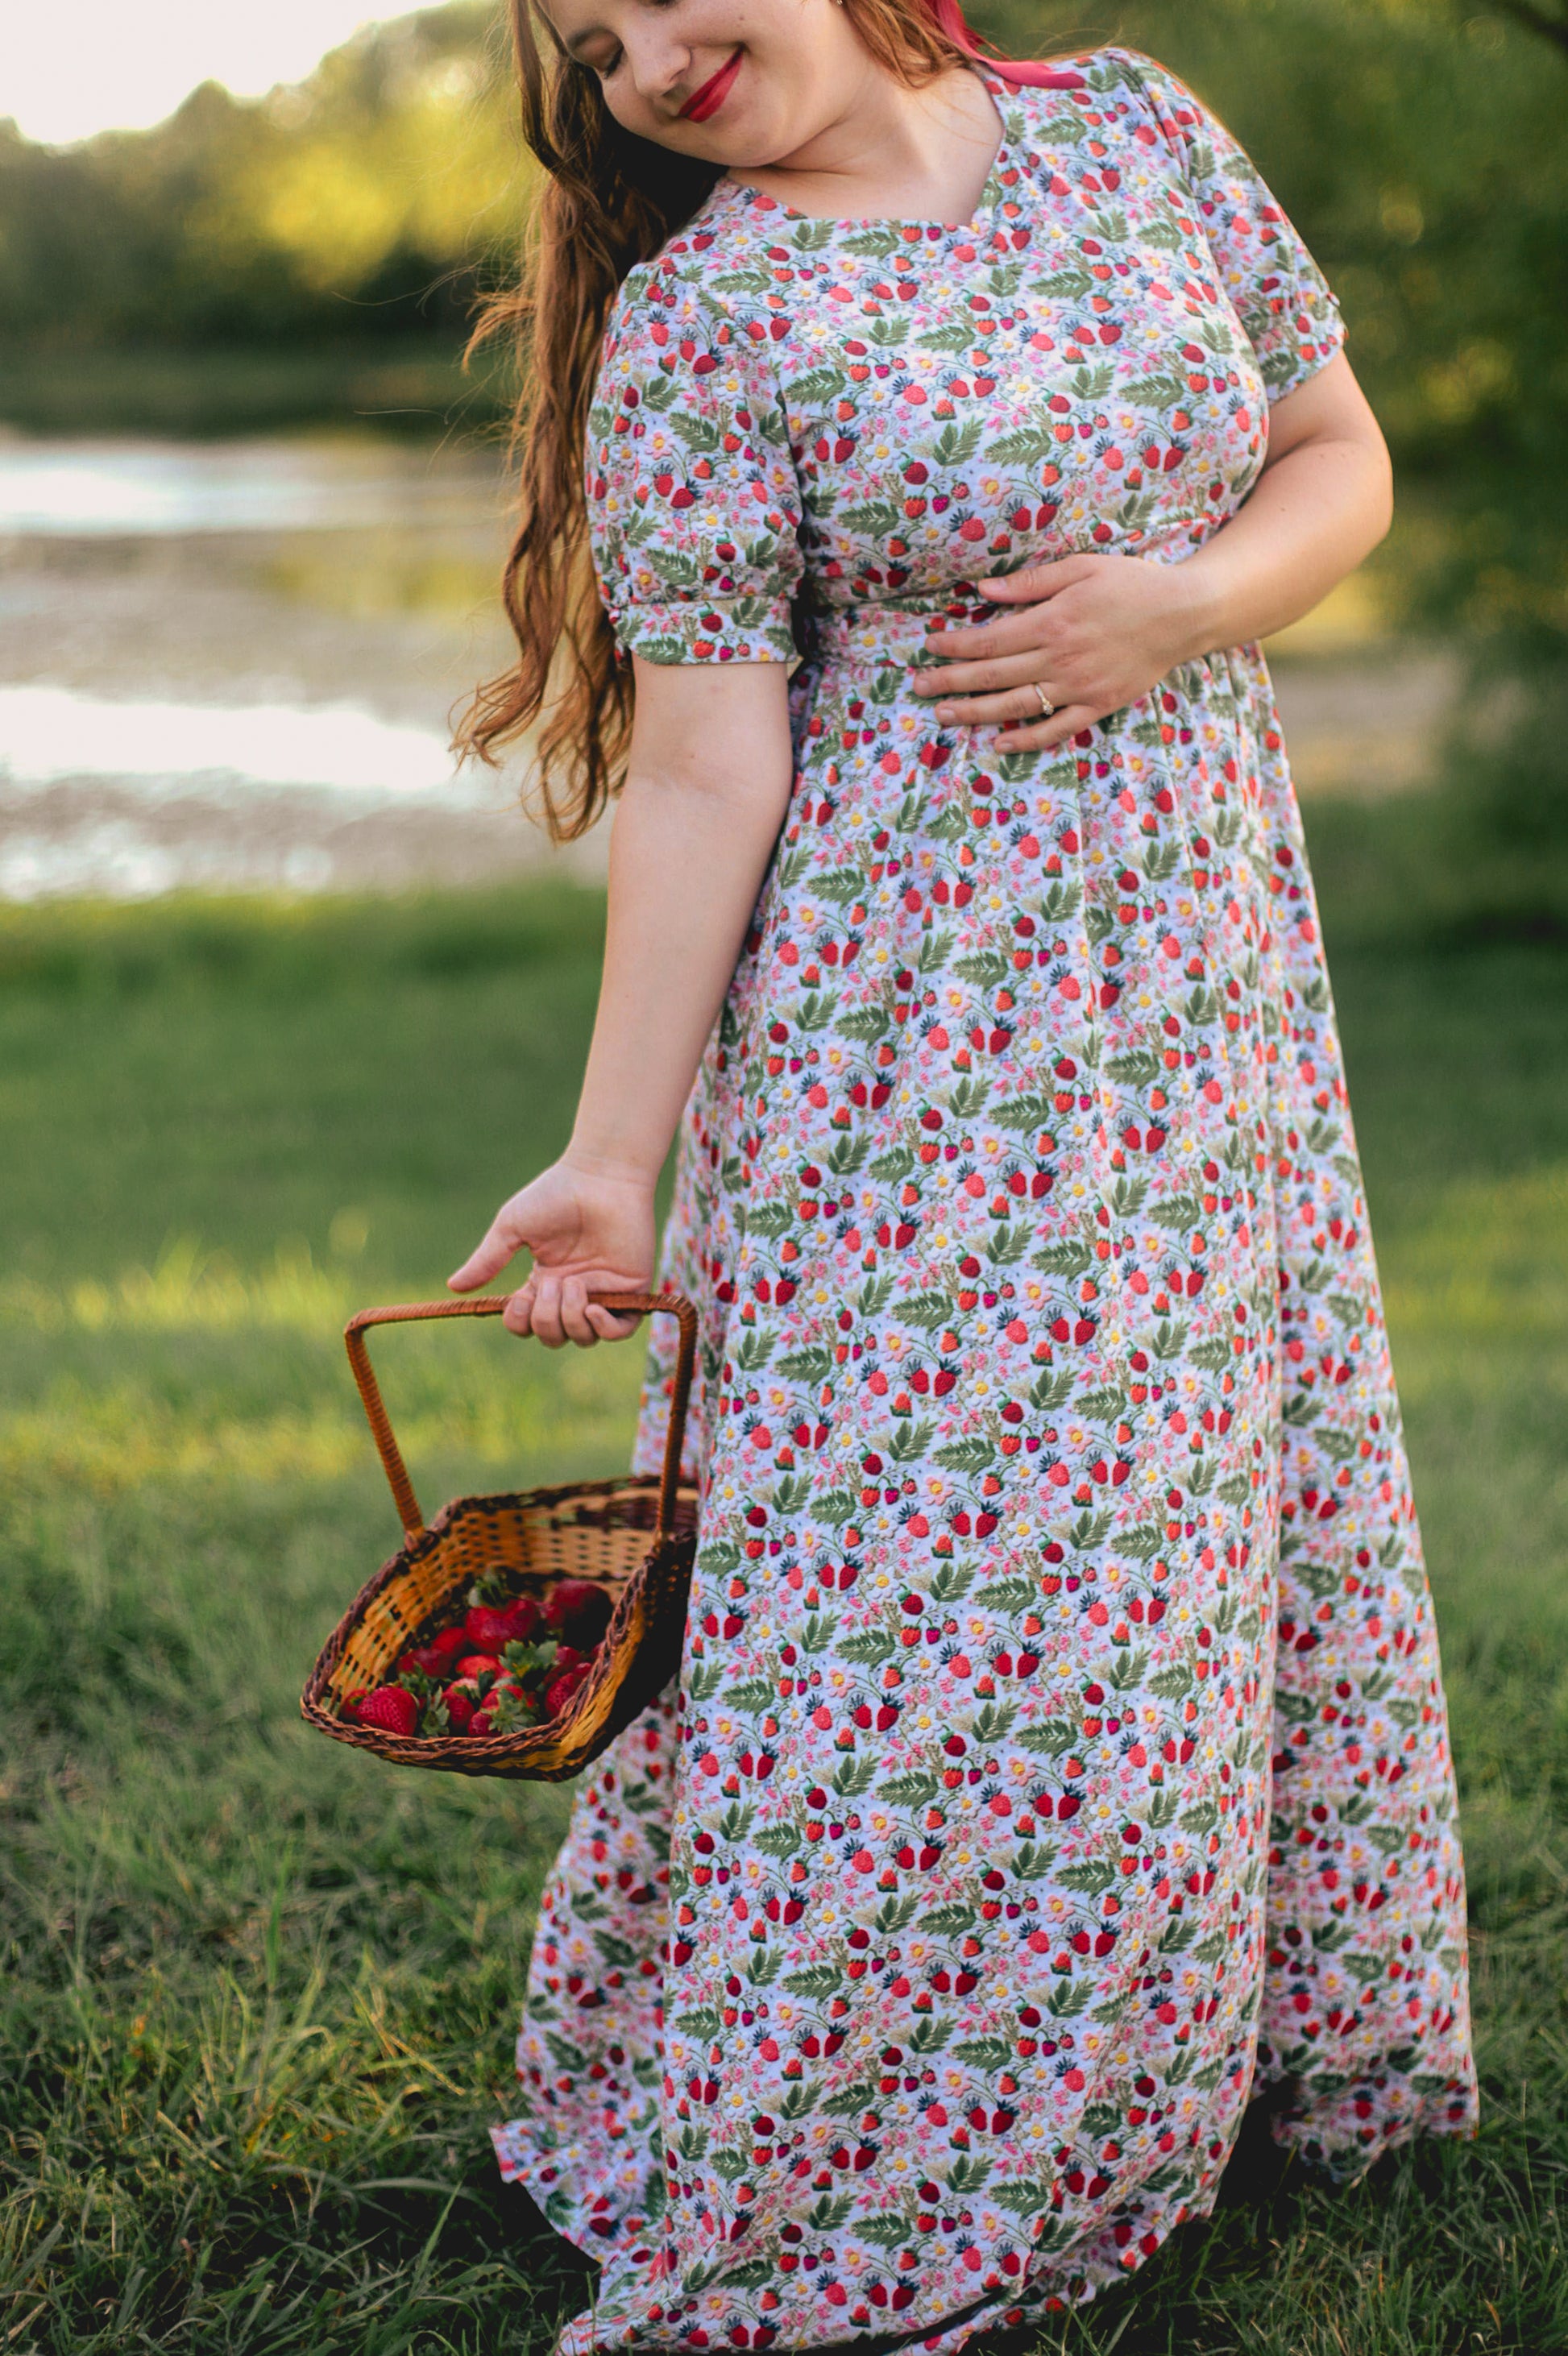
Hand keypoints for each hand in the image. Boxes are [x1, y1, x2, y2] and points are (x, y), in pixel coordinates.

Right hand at [447, 1157, 656, 1346]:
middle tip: (551, 1283)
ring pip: (583, 1338)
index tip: (517, 1300)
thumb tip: (453, 1287)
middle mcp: (572, 1293)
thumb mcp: (512, 1229)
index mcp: (544, 1282)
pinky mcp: (632, 1289)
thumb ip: (487, 1260)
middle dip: (545, 1319)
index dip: (519, 1323)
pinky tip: (593, 1306)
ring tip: (573, 1284)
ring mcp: (604, 1292)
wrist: (600, 1177)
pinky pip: (620, 1331)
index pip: (527, 1324)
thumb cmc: (555, 1195)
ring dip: (570, 1319)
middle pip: (553, 1337)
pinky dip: (604, 1328)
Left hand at [907, 553, 1205, 750]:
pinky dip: (1026, 740)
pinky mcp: (1097, 706)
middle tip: (919, 687)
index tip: (930, 647)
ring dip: (975, 712)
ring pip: (1016, 705)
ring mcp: (1078, 687)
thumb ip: (1030, 582)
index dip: (954, 646)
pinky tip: (999, 744)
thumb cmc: (1131, 583)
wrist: (1183, 614)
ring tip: (943, 715)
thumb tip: (982, 591)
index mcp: (1052, 621)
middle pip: (993, 675)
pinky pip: (1056, 729)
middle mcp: (1060, 658)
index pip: (989, 640)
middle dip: (951, 681)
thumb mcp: (1081, 567)